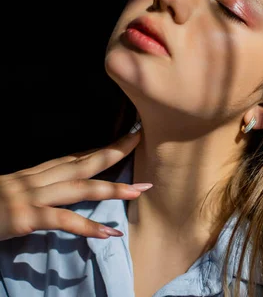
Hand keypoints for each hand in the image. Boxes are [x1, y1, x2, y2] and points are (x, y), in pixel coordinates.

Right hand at [0, 127, 147, 241]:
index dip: (101, 148)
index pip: (74, 157)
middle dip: (114, 152)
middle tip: (140, 141)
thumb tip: (62, 186)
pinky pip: (62, 220)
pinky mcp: (24, 218)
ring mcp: (31, 197)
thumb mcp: (12, 191)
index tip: (126, 138)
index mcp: (34, 174)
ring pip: (80, 188)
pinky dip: (88, 227)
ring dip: (112, 189)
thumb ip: (37, 188)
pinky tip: (110, 234)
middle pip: (83, 162)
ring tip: (139, 191)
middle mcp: (36, 180)